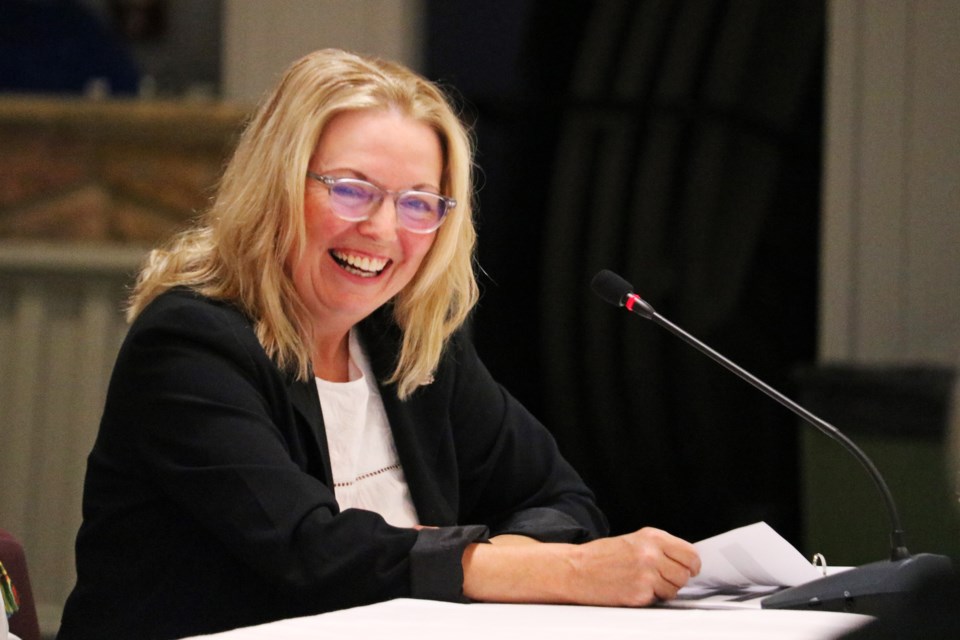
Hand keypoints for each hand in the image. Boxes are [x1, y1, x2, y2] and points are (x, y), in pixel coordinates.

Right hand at [462, 527, 699, 606]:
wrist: (576, 570)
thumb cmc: (601, 557)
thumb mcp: (633, 541)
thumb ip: (659, 548)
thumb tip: (684, 561)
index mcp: (652, 537)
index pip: (690, 553)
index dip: (691, 565)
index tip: (688, 569)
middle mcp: (651, 553)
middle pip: (685, 574)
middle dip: (676, 579)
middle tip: (661, 578)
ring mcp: (647, 574)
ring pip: (675, 589)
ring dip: (664, 590)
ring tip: (643, 583)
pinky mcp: (640, 593)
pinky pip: (658, 600)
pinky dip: (649, 598)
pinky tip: (633, 590)